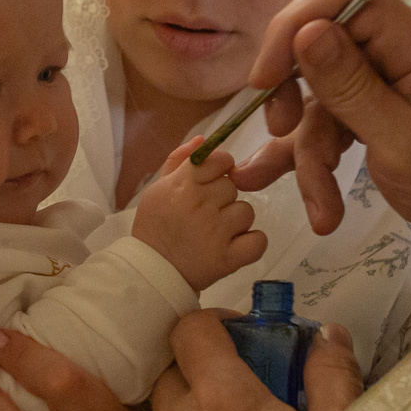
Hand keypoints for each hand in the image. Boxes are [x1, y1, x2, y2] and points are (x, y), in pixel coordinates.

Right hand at [131, 142, 265, 290]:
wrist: (151, 271)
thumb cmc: (155, 227)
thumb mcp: (158, 188)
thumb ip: (180, 160)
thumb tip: (204, 140)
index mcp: (183, 184)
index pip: (220, 160)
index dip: (221, 168)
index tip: (213, 181)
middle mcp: (200, 204)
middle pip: (233, 187)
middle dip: (223, 198)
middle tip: (205, 214)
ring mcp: (216, 232)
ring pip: (246, 212)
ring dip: (236, 222)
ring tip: (216, 233)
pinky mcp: (228, 258)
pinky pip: (258, 240)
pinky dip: (251, 244)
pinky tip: (235, 246)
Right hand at [231, 0, 410, 240]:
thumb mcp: (399, 143)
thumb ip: (350, 85)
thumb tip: (305, 30)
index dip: (293, 27)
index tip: (263, 78)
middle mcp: (404, 46)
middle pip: (322, 47)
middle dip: (295, 100)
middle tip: (278, 136)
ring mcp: (391, 75)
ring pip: (323, 97)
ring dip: (311, 154)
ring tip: (320, 210)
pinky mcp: (381, 103)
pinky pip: (335, 119)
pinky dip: (320, 160)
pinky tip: (312, 204)